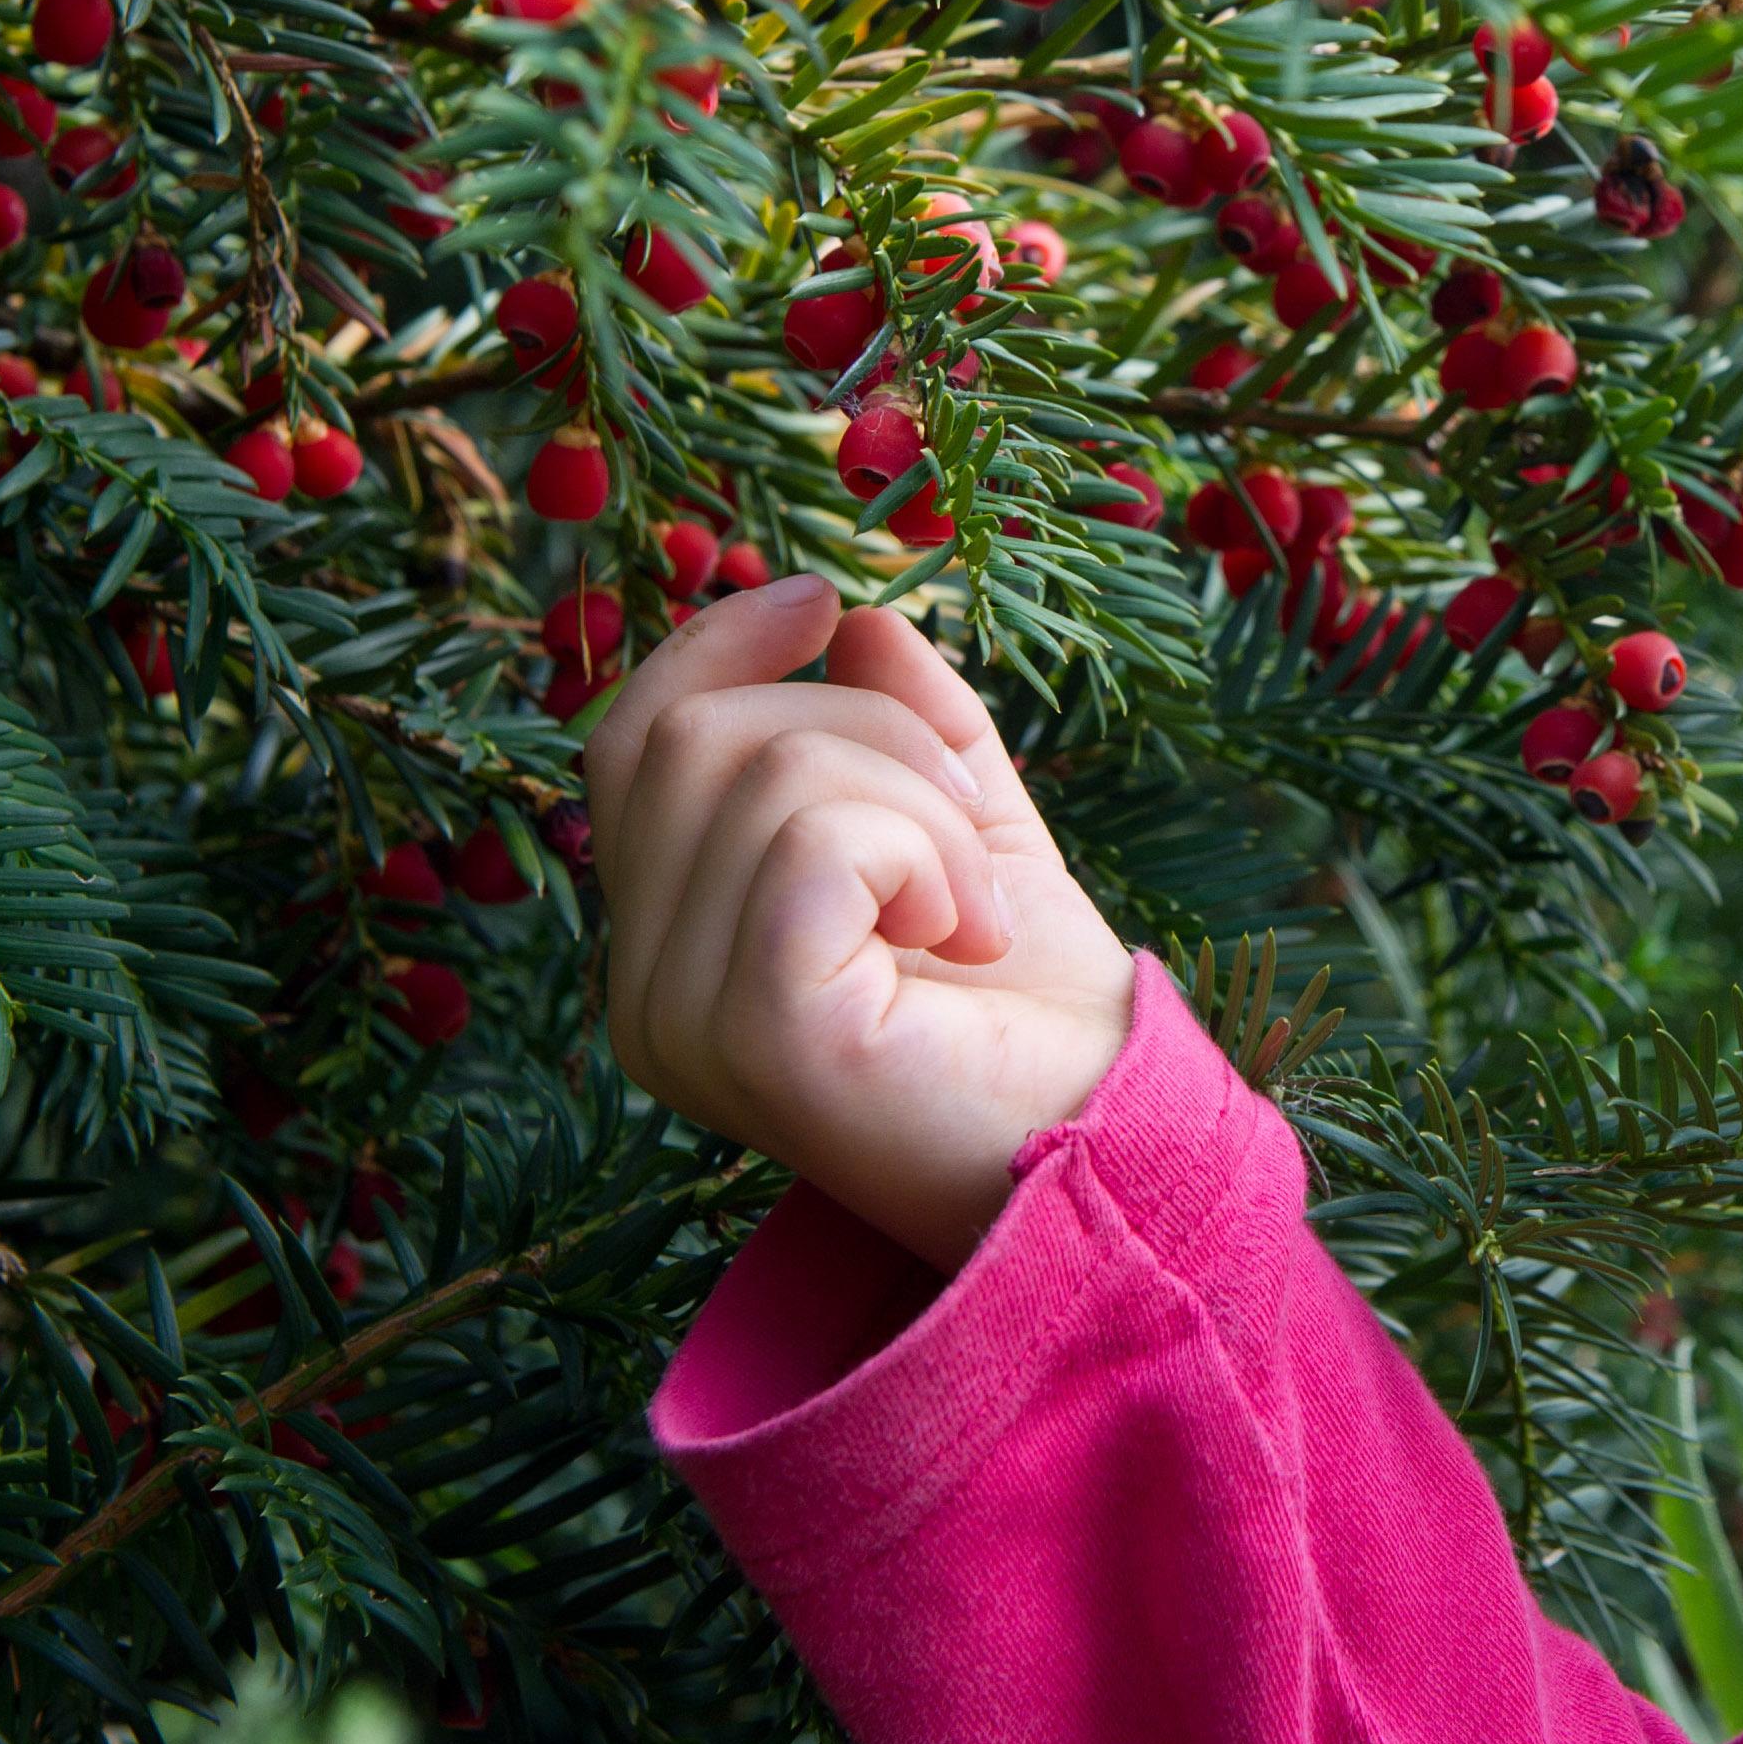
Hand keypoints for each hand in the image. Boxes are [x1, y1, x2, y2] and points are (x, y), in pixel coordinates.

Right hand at [588, 575, 1136, 1273]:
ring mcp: (679, 1023)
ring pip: (765, 769)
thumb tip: (854, 607)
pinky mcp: (752, 1035)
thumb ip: (906, 724)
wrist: (1115, 1145)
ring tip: (976, 909)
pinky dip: (925, 853)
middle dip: (868, 728)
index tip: (827, 598)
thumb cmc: (1034, 1013)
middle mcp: (640, 994)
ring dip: (922, 805)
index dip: (715, 645)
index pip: (627, 743)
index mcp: (667, 947)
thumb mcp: (966, 830)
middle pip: (696, 731)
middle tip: (969, 828)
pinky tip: (969, 937)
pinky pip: (814, 838)